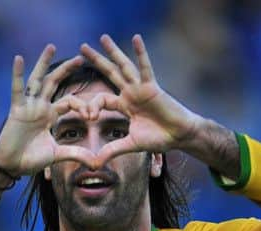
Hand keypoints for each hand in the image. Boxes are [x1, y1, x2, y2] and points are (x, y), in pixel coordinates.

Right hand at [0, 45, 96, 174]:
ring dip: (44, 63)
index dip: (82, 106)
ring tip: (51, 47)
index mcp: (51, 115)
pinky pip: (17, 89)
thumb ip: (77, 154)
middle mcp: (40, 107)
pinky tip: (19, 58)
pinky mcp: (16, 109)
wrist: (12, 166)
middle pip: (54, 82)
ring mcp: (28, 106)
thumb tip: (98, 162)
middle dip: (66, 70)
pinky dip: (17, 74)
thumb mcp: (58, 155)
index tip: (91, 117)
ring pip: (37, 80)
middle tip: (80, 57)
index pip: (70, 102)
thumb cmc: (31, 159)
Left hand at [80, 34, 201, 164]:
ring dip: (113, 52)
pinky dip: (141, 53)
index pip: (101, 99)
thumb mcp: (130, 144)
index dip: (92, 106)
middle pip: (109, 73)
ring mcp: (141, 88)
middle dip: (96, 61)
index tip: (89, 118)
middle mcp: (130, 93)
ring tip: (102, 37)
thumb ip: (112, 151)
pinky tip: (136, 38)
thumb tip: (93, 164)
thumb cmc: (158, 138)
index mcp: (124, 106)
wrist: (179, 136)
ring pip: (124, 66)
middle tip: (81, 47)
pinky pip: (145, 68)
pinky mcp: (152, 87)